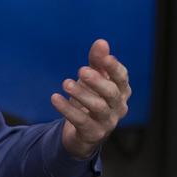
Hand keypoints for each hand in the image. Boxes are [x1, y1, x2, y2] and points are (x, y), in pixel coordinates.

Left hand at [51, 39, 130, 158]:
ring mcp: (108, 122)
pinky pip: (81, 121)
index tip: (104, 57)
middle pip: (111, 92)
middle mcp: (118, 107)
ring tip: (66, 83)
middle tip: (81, 70)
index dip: (114, 67)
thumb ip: (97, 61)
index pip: (122, 77)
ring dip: (81, 94)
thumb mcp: (93, 79)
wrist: (83, 133)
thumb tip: (102, 42)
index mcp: (121, 91)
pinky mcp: (93, 133)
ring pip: (98, 107)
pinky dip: (67, 109)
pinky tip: (55, 98)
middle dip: (97, 80)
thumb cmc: (91, 99)